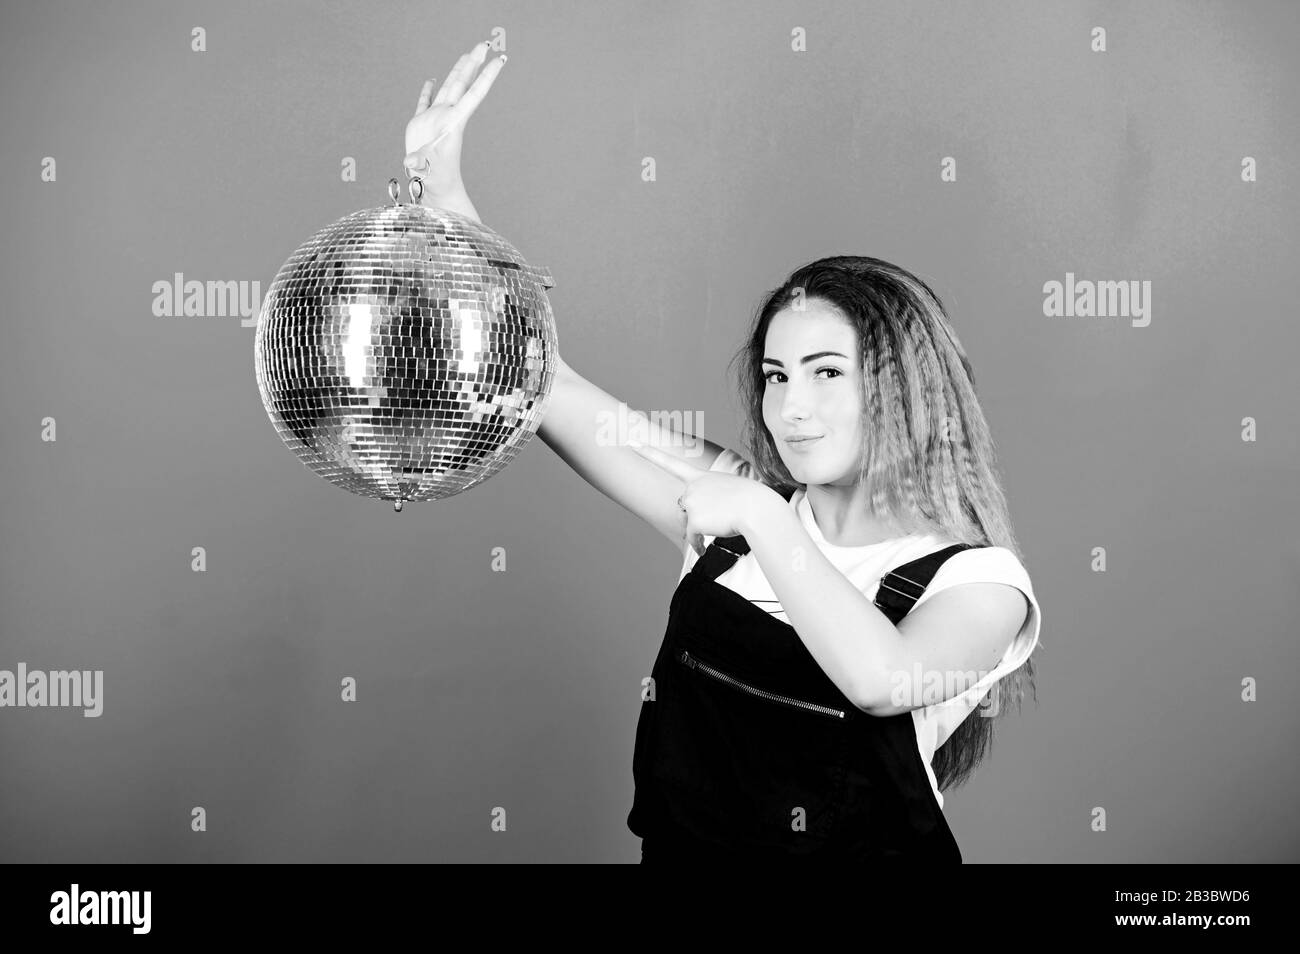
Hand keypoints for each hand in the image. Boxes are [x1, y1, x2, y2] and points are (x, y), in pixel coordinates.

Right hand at [404, 40, 506, 198]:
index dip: (486, 76)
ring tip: (466, 54)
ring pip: (447, 88)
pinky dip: (427, 90)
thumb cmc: (436, 182)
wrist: (434, 190)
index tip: (500, 60)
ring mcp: (434, 120)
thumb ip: (421, 165)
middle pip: (462, 84)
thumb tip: (411, 161)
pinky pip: (424, 103)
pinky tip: (432, 80)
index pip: (474, 94)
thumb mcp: (428, 173)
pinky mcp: (420, 126)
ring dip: (457, 71)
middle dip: (472, 64)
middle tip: (484, 44)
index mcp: (454, 123)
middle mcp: (447, 117)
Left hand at [628, 441, 772, 556]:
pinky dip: (697, 545)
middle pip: (685, 506)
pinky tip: (704, 549)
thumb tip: (699, 518)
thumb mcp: (730, 489)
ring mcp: (692, 503)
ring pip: (689, 522)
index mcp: (701, 476)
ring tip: (722, 524)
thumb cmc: (752, 500)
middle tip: (719, 514)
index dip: (648, 452)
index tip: (630, 442)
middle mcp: (692, 487)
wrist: (758, 509)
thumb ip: (710, 497)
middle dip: (697, 513)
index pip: (670, 463)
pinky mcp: (694, 521)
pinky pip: (691, 538)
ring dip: (701, 528)